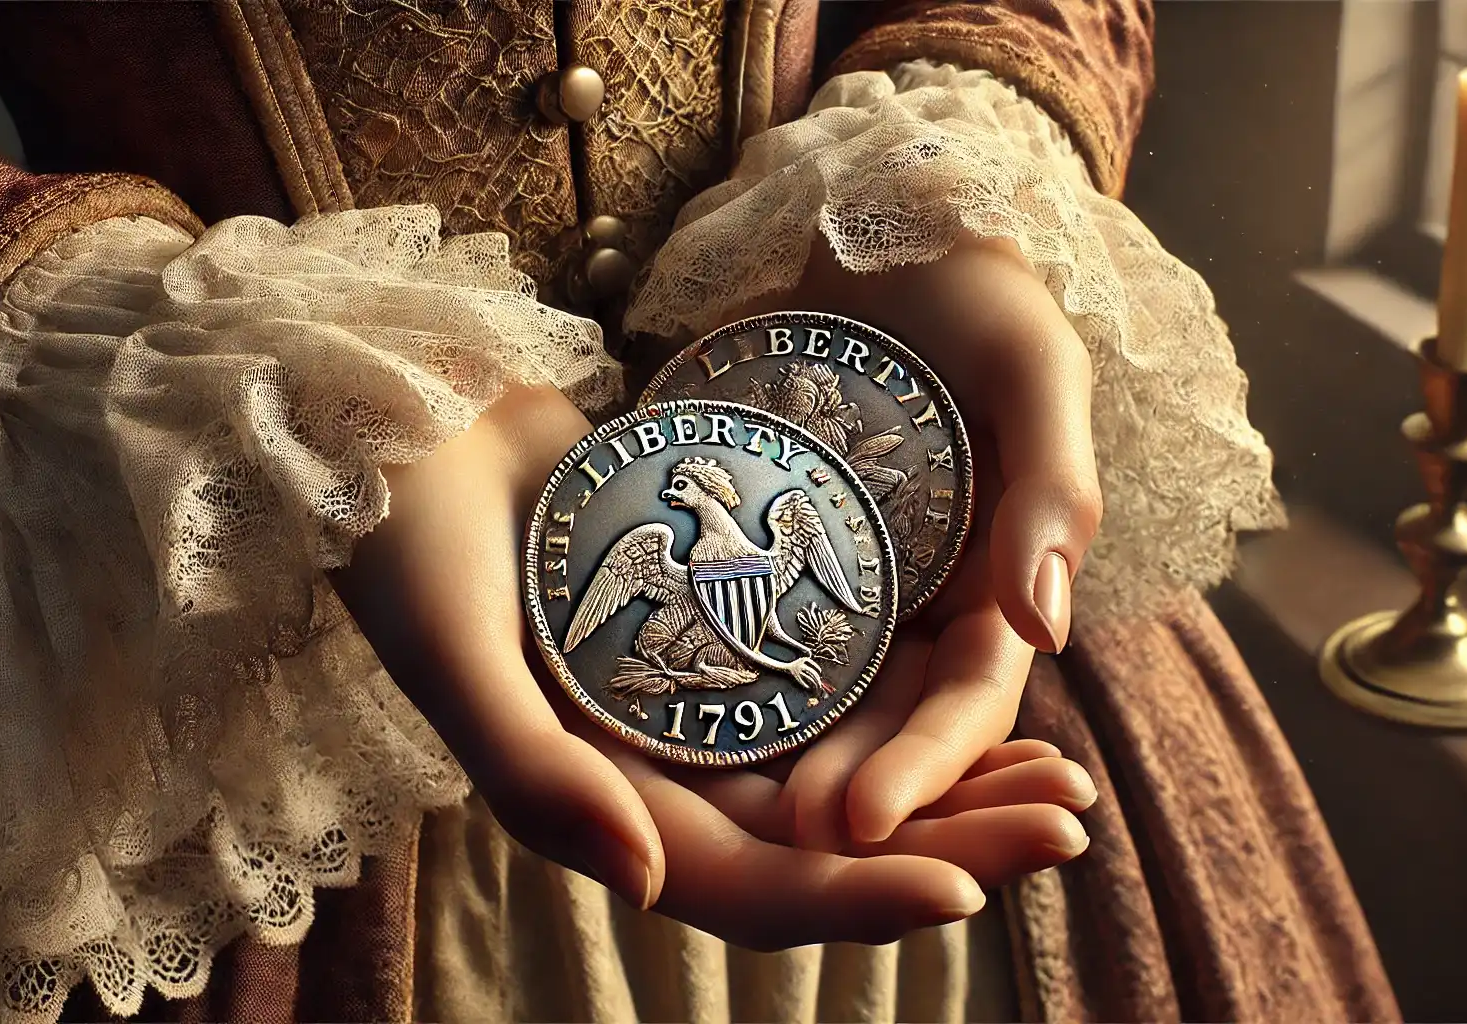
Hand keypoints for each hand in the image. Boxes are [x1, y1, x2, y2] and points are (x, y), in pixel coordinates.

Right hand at [330, 384, 1092, 949]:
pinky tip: (996, 675)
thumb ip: (535, 775)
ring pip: (848, 773)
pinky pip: (837, 683)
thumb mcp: (457, 653)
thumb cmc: (407, 540)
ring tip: (1061, 768)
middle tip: (1066, 817)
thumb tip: (646, 885)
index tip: (964, 883)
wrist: (399, 418)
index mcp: (598, 804)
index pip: (744, 888)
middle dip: (948, 841)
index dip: (854, 897)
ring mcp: (696, 705)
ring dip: (953, 781)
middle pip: (824, 847)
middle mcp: (658, 771)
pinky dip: (913, 696)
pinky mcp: (725, 632)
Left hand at [715, 232, 1103, 852]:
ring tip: (720, 807)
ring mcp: (844, 580)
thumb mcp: (1034, 372)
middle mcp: (922, 599)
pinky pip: (746, 625)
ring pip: (816, 696)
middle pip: (887, 722)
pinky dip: (720, 675)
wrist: (882, 223)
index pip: (967, 701)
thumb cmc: (977, 290)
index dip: (925, 769)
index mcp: (999, 580)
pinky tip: (664, 714)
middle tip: (774, 836)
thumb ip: (1052, 492)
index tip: (860, 822)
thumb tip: (1048, 629)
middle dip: (843, 788)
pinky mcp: (771, 547)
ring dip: (781, 757)